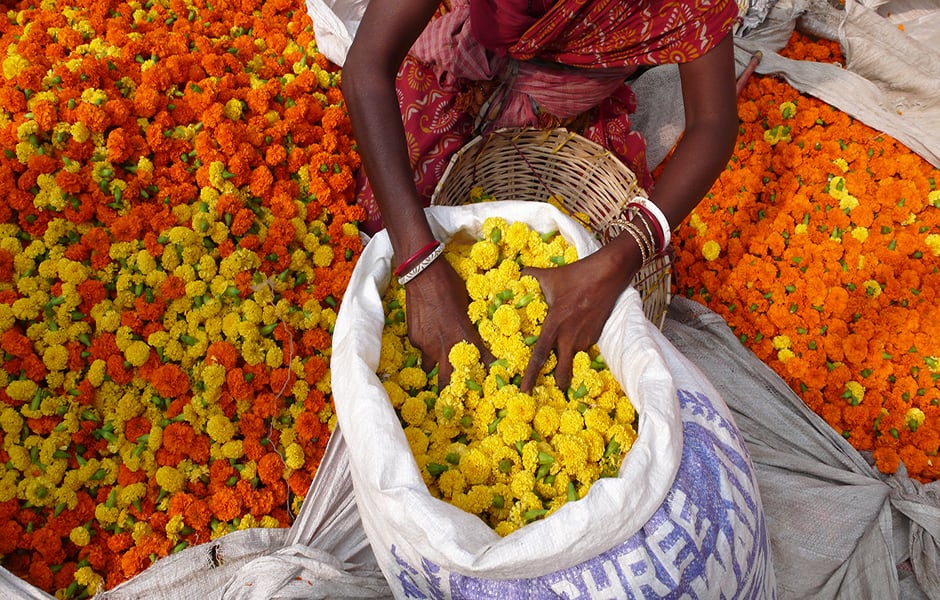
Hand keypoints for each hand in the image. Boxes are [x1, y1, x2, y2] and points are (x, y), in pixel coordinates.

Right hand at [403, 257, 491, 387]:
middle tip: (455, 398)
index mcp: (465, 337)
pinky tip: (428, 333)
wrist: (423, 273)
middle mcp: (445, 347)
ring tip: (440, 363)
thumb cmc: (451, 285)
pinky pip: (421, 350)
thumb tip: (473, 334)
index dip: (487, 376)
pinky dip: (426, 347)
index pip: (482, 363)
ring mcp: (427, 345)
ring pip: (431, 366)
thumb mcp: (468, 306)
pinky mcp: (414, 339)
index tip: (490, 386)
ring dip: (436, 366)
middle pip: (448, 382)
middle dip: (452, 392)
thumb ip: (469, 326)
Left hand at [520, 247, 637, 392]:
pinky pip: (582, 347)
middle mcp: (569, 337)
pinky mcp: (596, 336)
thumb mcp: (549, 276)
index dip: (530, 376)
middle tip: (551, 389)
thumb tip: (517, 274)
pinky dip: (576, 347)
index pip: (539, 357)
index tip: (523, 391)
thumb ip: (530, 277)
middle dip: (558, 382)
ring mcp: (585, 338)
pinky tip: (574, 337)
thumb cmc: (576, 275)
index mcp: (554, 325)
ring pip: (572, 358)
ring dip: (567, 361)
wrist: (608, 274)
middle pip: (562, 370)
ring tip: (562, 359)